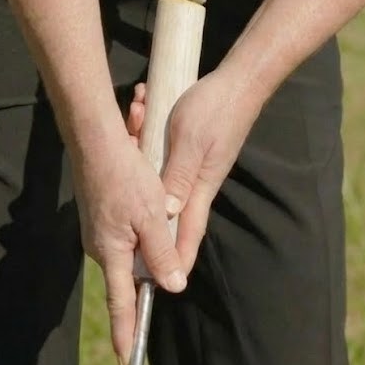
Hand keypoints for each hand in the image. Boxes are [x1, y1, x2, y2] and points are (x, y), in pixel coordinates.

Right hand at [71, 126, 186, 364]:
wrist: (94, 142)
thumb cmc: (125, 177)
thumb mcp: (151, 217)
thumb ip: (161, 254)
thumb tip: (172, 286)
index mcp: (112, 253)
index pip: (121, 303)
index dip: (126, 331)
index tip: (127, 359)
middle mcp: (101, 248)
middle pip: (131, 274)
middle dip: (148, 272)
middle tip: (161, 257)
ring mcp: (99, 233)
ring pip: (132, 250)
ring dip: (147, 237)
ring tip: (152, 207)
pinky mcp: (101, 218)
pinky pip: (126, 232)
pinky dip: (141, 224)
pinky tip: (146, 199)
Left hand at [126, 70, 262, 272]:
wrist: (241, 80)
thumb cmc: (216, 109)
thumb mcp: (190, 142)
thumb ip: (177, 177)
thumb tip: (165, 213)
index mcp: (199, 187)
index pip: (186, 232)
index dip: (175, 258)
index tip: (165, 284)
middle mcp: (197, 181)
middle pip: (166, 207)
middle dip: (144, 205)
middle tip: (124, 201)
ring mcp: (194, 165)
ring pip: (159, 174)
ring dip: (140, 148)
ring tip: (135, 117)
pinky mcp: (190, 149)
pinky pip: (161, 151)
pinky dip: (147, 132)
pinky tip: (141, 106)